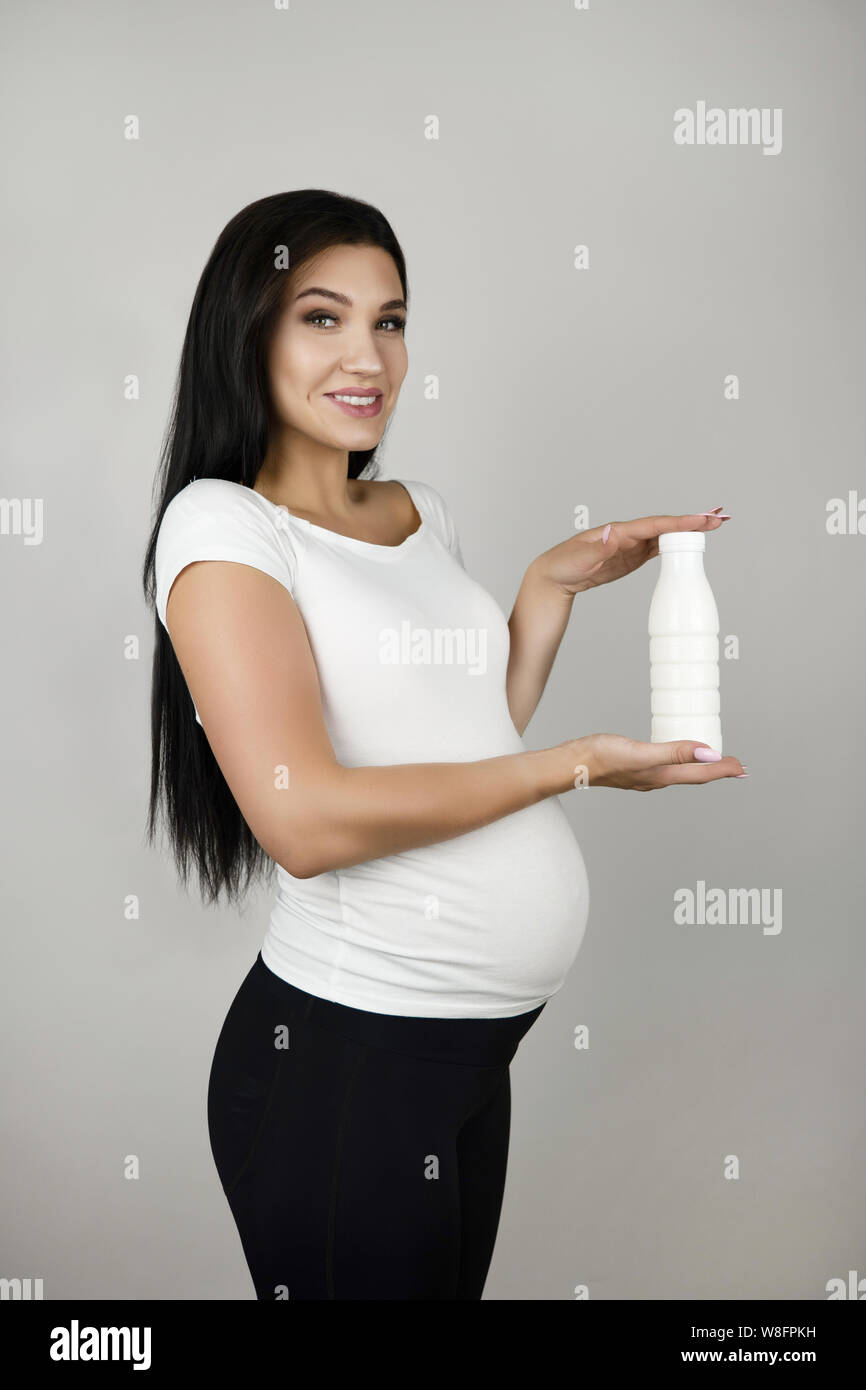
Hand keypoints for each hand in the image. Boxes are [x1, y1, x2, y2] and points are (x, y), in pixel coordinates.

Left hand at [535, 509, 730, 597]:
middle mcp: (628, 535)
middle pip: (666, 526)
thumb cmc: (563, 565)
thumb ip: (599, 549)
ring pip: (665, 536)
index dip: (678, 522)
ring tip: (714, 527)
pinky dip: (676, 544)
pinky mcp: (631, 558)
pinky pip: (658, 549)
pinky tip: (692, 543)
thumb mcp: (579, 559)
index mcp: (617, 532)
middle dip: (693, 522)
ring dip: (689, 532)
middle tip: (720, 519)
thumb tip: (615, 537)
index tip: (700, 520)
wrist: (554, 577)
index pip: (654, 525)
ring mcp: (631, 546)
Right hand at [561, 734, 745, 790]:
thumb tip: (709, 754)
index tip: (742, 767)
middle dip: (718, 772)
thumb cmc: (601, 757)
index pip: (701, 773)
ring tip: (714, 764)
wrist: (572, 763)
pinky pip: (667, 766)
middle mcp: (657, 778)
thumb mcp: (642, 752)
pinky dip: (681, 762)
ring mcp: (646, 775)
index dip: (724, 769)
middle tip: (737, 768)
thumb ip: (675, 752)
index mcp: (662, 775)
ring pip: (682, 773)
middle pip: (696, 776)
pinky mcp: (635, 767)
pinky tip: (677, 756)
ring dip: (701, 769)